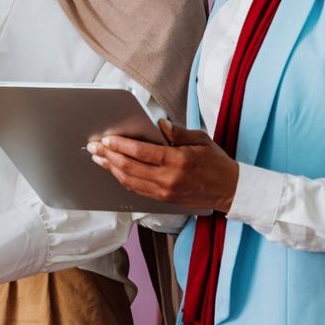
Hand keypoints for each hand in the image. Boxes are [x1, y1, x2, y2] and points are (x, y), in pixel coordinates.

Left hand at [89, 120, 238, 214]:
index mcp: (178, 161)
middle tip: (94, 147)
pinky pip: (137, 190)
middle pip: (130, 168)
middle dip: (109, 156)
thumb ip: (177, 132)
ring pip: (130, 181)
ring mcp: (165, 192)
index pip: (141, 153)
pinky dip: (123, 179)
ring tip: (99, 158)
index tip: (107, 139)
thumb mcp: (200, 139)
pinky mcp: (164, 200)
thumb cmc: (216, 163)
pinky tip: (115, 170)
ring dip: (111, 169)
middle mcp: (169, 179)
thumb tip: (158, 124)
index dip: (121, 145)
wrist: (230, 190)